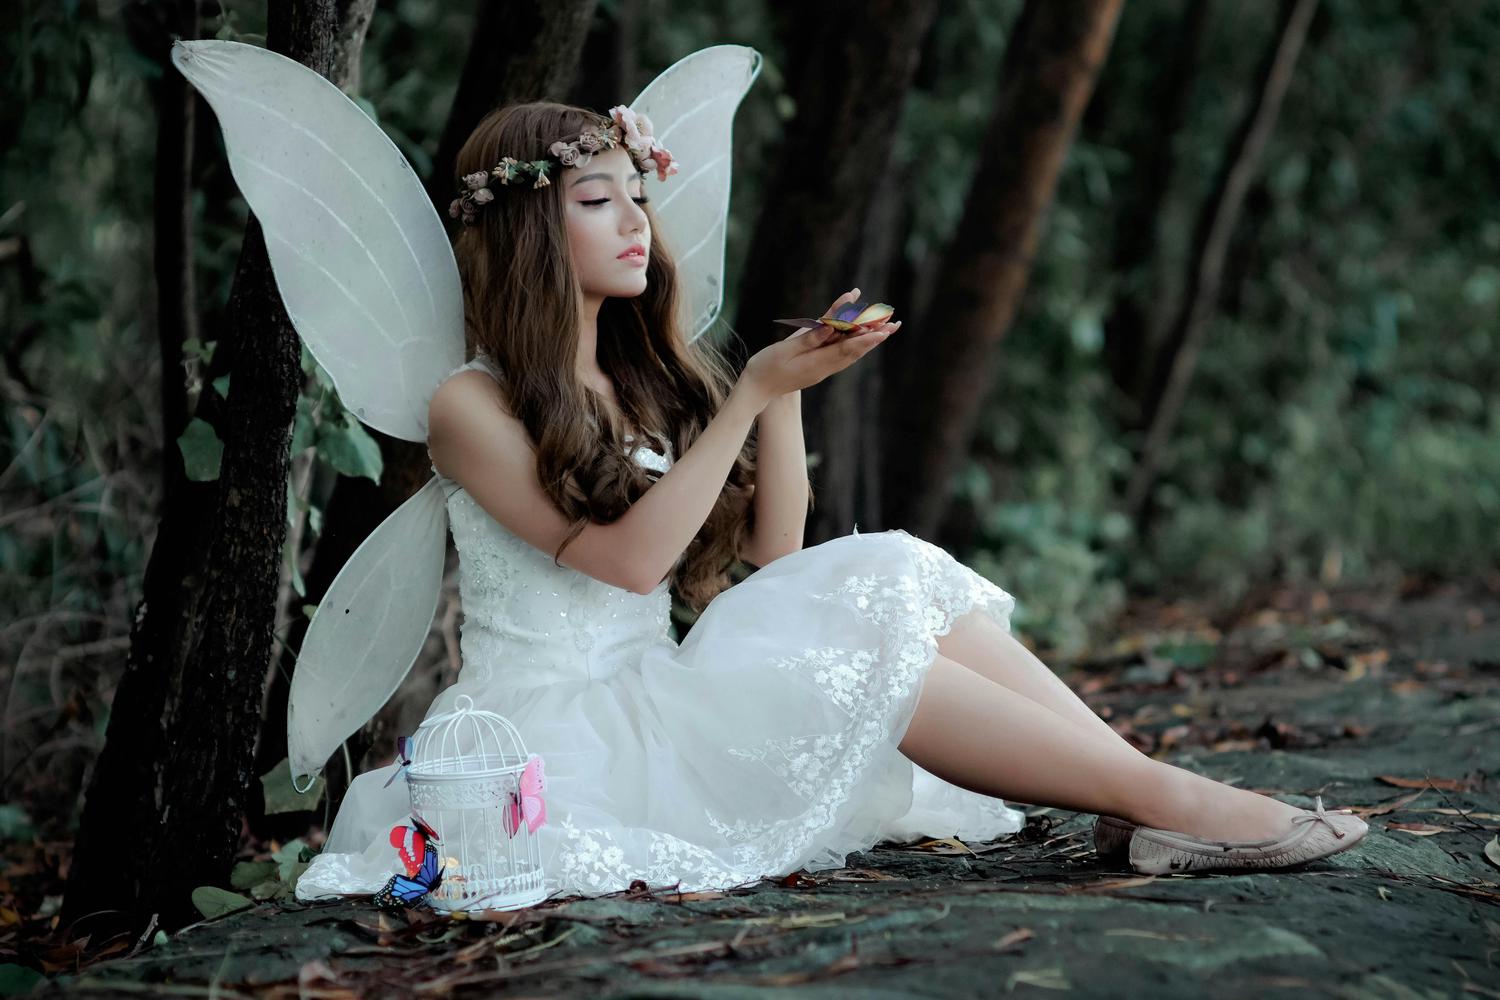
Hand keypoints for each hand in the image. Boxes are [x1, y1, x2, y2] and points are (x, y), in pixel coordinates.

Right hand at [740, 287, 901, 402]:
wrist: (759, 388)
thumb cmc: (767, 367)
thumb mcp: (785, 350)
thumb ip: (809, 339)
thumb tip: (830, 328)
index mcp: (817, 363)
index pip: (846, 348)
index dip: (865, 338)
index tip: (882, 331)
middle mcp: (825, 367)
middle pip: (855, 350)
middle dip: (874, 336)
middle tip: (894, 325)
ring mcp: (823, 368)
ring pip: (851, 352)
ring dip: (868, 339)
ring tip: (886, 328)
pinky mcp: (819, 366)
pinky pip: (840, 352)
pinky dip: (852, 341)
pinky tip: (859, 334)